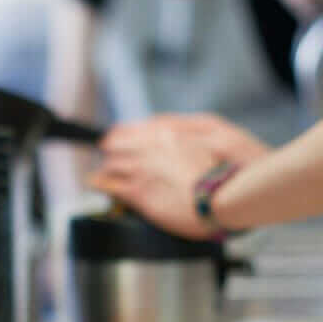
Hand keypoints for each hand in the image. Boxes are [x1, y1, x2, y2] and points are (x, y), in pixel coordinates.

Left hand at [88, 114, 269, 238]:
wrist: (226, 197)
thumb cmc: (226, 168)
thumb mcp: (213, 130)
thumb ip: (181, 125)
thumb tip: (157, 124)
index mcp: (167, 133)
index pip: (128, 131)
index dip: (119, 137)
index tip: (113, 141)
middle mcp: (150, 149)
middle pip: (115, 146)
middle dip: (111, 153)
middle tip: (109, 159)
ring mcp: (143, 171)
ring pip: (110, 164)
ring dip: (106, 169)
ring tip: (102, 175)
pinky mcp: (140, 194)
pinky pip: (110, 186)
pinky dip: (101, 184)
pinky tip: (96, 184)